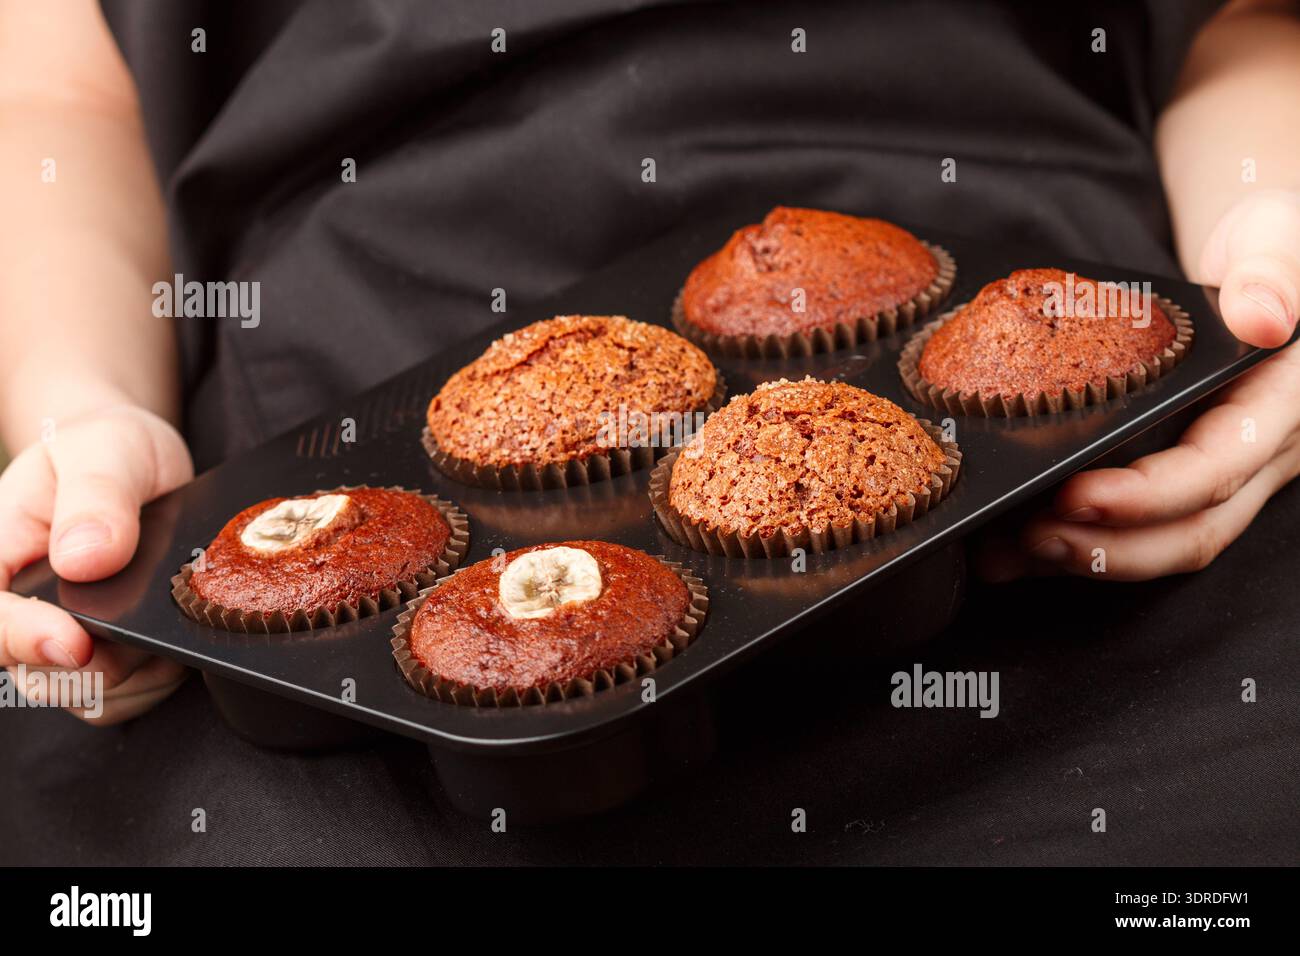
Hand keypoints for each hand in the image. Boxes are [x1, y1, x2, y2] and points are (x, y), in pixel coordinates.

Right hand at [0, 404, 192, 722]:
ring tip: (171, 628)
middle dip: (100, 666)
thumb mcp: (103, 449)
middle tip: (152, 635)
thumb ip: (94, 497)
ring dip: (138, 677)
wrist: (137, 462)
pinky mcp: (110, 654)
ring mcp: (66, 639)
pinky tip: (180, 644)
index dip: (24, 640)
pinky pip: (127, 696)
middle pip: (41, 674)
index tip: (73, 643)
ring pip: (90, 695)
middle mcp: (24, 610)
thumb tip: (85, 558)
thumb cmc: (107, 449)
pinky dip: (159, 680)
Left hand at [979, 190, 1299, 581]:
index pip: (1215, 471)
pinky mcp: (1181, 480)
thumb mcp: (1273, 239)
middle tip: (1027, 537)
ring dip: (1079, 557)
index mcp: (1279, 406)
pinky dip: (1071, 542)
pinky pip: (1132, 530)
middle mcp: (1257, 455)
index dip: (1146, 497)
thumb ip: (1271, 273)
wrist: (1252, 262)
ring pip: (1158, 543)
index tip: (1074, 498)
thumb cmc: (1264, 248)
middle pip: (1188, 530)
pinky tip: (1009, 549)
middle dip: (1105, 547)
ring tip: (1003, 554)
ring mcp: (1222, 476)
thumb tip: (1263, 318)